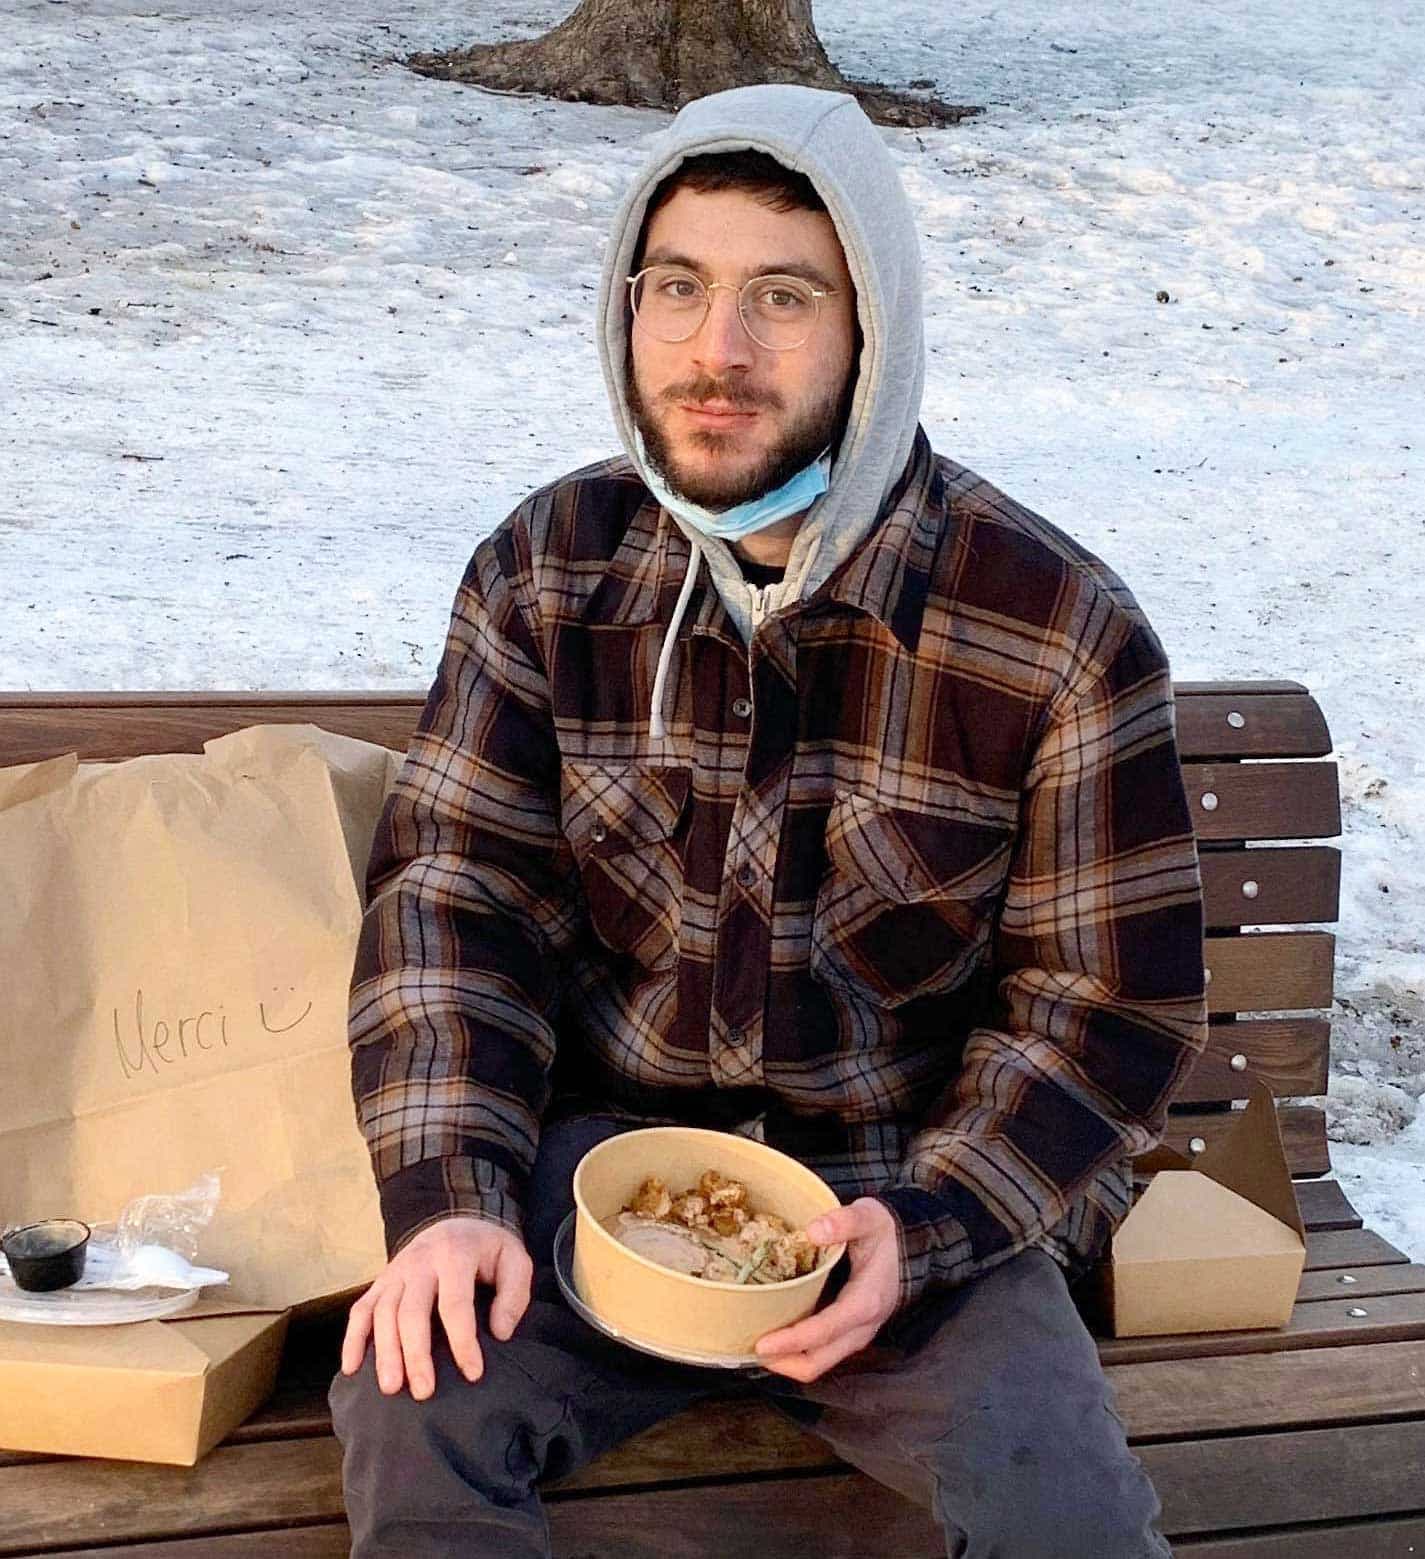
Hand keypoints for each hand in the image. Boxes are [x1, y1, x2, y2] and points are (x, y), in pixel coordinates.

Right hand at [339, 1216, 532, 1399]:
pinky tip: (352, 1368)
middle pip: (411, 1311)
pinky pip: (360, 1309)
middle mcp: (420, 1261)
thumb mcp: (514, 1259)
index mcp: (455, 1254)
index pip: (455, 1303)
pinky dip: (352, 1338)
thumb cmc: (487, 1250)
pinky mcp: (381, 1282)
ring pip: (382, 1313)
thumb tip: (500, 1333)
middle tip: (424, 1392)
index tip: (473, 1373)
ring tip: (391, 1388)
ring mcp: (396, 1271)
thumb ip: (514, 1294)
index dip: (463, 1341)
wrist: (457, 1221)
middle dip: (416, 1354)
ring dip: (384, 1352)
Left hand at [754, 1197, 899, 1382]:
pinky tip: (776, 1335)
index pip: (825, 1330)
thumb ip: (844, 1221)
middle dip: (783, 1362)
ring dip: (788, 1361)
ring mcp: (856, 1333)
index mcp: (866, 1301)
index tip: (762, 1344)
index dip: (792, 1341)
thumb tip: (813, 1231)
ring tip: (756, 1346)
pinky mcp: (850, 1332)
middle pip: (819, 1361)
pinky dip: (797, 1352)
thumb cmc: (885, 1232)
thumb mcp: (869, 1217)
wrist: (910, 1246)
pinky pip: (822, 1352)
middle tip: (748, 1348)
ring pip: (820, 1362)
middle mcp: (862, 1327)